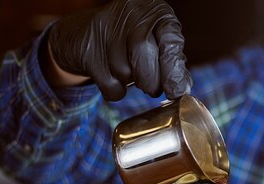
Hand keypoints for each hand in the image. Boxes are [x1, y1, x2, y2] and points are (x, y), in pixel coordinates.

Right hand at [47, 0, 191, 100]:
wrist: (81, 34)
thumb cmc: (128, 42)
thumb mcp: (155, 43)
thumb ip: (172, 62)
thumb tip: (182, 88)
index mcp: (155, 11)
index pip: (170, 40)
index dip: (174, 70)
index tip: (177, 92)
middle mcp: (131, 12)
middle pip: (144, 53)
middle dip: (152, 80)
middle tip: (151, 88)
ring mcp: (105, 27)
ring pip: (125, 69)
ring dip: (130, 83)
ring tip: (129, 75)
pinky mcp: (87, 48)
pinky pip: (109, 82)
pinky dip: (116, 91)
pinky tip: (114, 80)